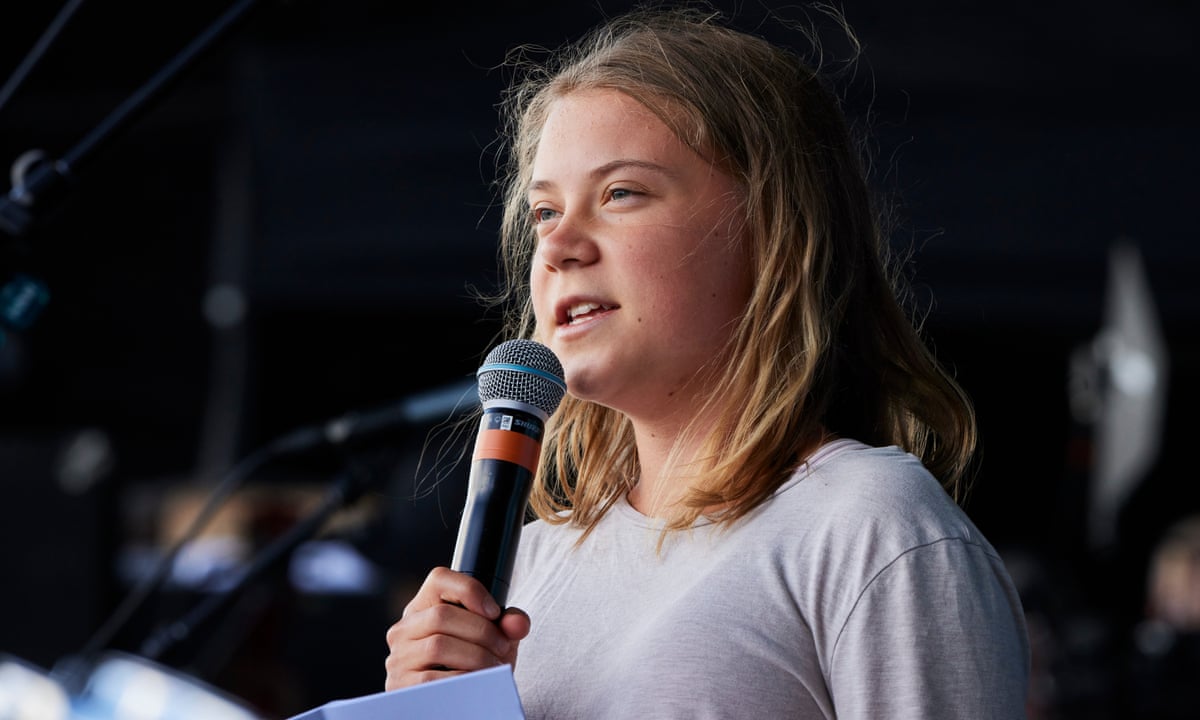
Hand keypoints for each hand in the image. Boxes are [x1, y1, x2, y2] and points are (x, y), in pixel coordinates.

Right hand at [384, 566, 530, 689]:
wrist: (459, 703)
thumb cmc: (476, 662)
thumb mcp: (495, 638)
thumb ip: (509, 624)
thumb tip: (517, 623)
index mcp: (424, 607)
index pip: (439, 579)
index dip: (470, 590)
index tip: (494, 612)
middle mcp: (405, 628)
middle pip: (441, 615)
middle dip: (481, 631)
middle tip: (502, 647)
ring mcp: (399, 656)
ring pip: (438, 645)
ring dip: (475, 657)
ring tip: (494, 666)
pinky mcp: (400, 685)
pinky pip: (432, 679)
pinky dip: (461, 679)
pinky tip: (476, 683)